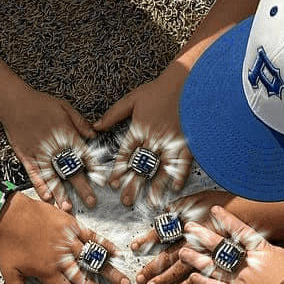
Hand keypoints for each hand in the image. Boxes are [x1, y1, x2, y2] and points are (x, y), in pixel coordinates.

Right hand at [0, 88, 95, 209]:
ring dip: (61, 193)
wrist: (14, 103)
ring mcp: (39, 154)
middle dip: (82, 188)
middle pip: (71, 171)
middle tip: (91, 202)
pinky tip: (46, 197)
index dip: (94, 169)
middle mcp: (54, 148)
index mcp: (66, 135)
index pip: (84, 155)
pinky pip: (34, 174)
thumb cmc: (40, 103)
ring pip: (53, 177)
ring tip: (68, 207)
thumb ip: (80, 122)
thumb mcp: (65, 107)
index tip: (103, 182)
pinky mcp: (26, 157)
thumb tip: (94, 134)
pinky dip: (40, 185)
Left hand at [0, 193, 129, 283]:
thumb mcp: (9, 271)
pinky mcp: (72, 225)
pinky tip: (118, 254)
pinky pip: (92, 237)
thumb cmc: (8, 242)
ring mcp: (69, 241)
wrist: (9, 212)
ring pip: (94, 260)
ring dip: (111, 273)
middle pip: (87, 281)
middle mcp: (63, 259)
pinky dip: (105, 245)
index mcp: (49, 272)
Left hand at [93, 68, 192, 203]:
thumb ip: (113, 114)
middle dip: (134, 185)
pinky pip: (184, 161)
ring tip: (151, 201)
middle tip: (127, 201)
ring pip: (162, 168)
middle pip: (142, 166)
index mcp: (139, 128)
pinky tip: (175, 187)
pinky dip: (180, 174)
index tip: (113, 184)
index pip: (126, 154)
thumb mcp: (132, 99)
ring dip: (156, 186)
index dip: (119, 170)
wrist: (186, 82)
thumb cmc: (158, 90)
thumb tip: (95, 126)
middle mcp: (154, 138)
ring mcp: (172, 141)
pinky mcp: (187, 141)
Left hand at [130, 190, 234, 283]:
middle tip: (139, 278)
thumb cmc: (225, 204)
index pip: (160, 234)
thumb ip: (180, 206)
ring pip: (179, 269)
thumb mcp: (198, 198)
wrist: (249, 214)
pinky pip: (199, 275)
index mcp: (184, 225)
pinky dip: (188, 282)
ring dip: (164, 279)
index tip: (134, 247)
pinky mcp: (214, 261)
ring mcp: (202, 253)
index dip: (146, 240)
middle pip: (166, 257)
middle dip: (152, 268)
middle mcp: (190, 242)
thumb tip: (167, 210)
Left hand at [175, 206, 283, 283]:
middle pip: (220, 247)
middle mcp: (245, 263)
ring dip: (196, 259)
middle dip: (202, 236)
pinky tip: (191, 278)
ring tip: (181, 252)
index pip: (240, 231)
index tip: (213, 210)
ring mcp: (238, 279)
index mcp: (259, 251)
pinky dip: (204, 283)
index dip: (226, 220)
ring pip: (213, 267)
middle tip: (188, 228)